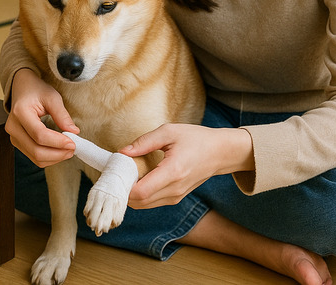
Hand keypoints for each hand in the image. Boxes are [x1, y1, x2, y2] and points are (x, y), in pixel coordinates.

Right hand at [6, 68, 78, 166]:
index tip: (73, 142)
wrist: (22, 88)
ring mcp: (14, 137)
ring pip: (35, 158)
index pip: (39, 135)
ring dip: (55, 158)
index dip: (58, 142)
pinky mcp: (17, 143)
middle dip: (58, 153)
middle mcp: (13, 127)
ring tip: (68, 150)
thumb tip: (74, 132)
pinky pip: (34, 157)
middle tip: (73, 148)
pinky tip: (59, 151)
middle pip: (36, 150)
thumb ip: (62, 115)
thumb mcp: (52, 97)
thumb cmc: (36, 90)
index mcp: (20, 112)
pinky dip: (49, 158)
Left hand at [120, 123, 252, 208]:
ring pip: (144, 205)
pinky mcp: (176, 198)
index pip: (140, 192)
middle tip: (117, 173)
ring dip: (131, 194)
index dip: (123, 187)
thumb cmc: (196, 139)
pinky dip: (141, 195)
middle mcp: (174, 189)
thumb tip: (122, 152)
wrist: (220, 152)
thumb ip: (144, 142)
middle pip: (139, 202)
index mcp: (173, 171)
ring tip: (127, 175)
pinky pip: (152, 202)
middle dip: (123, 191)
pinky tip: (138, 179)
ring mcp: (176, 196)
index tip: (115, 173)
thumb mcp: (169, 132)